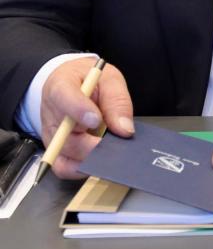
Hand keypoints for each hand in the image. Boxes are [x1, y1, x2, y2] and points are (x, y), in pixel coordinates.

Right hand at [41, 56, 133, 179]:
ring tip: (110, 151)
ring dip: (91, 157)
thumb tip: (125, 129)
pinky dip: (83, 168)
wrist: (76, 84)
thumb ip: (117, 100)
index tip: (96, 120)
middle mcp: (51, 113)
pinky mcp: (56, 152)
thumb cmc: (91, 80)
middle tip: (115, 145)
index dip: (79, 111)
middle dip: (93, 144)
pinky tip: (100, 158)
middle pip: (66, 136)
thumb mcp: (109, 79)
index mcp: (61, 85)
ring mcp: (51, 135)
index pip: (64, 99)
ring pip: (67, 157)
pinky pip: (65, 168)